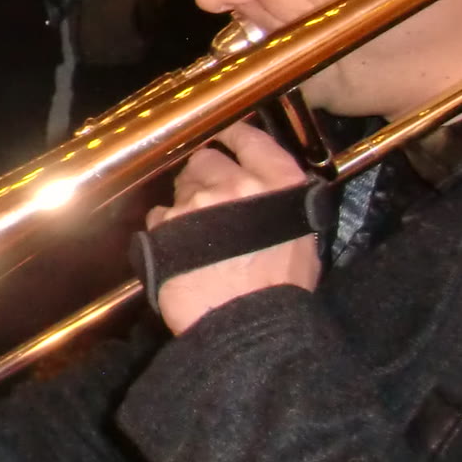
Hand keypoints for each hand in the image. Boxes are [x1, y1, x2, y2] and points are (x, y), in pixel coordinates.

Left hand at [148, 120, 319, 334]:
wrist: (247, 326)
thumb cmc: (280, 290)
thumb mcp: (301, 237)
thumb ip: (283, 202)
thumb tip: (268, 189)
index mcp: (278, 182)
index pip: (249, 138)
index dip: (233, 135)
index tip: (224, 136)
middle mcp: (236, 184)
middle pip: (206, 160)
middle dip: (205, 176)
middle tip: (210, 201)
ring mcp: (197, 202)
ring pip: (180, 186)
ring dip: (185, 203)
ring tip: (196, 234)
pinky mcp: (165, 225)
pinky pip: (159, 215)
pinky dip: (165, 229)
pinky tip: (180, 252)